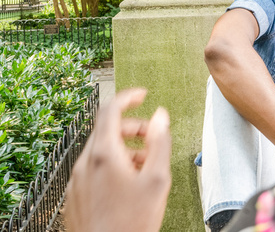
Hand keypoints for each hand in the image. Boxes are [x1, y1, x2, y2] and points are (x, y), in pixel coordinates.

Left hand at [66, 88, 171, 231]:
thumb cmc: (133, 222)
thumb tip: (160, 116)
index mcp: (104, 154)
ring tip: (145, 166)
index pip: (110, 109)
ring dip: (123, 148)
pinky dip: (112, 164)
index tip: (142, 94)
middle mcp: (85, 164)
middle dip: (132, 127)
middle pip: (106, 129)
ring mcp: (77, 181)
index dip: (128, 97)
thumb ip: (160, 142)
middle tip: (152, 136)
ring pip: (100, 150)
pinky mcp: (75, 196)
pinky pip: (93, 169)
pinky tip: (129, 184)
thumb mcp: (158, 179)